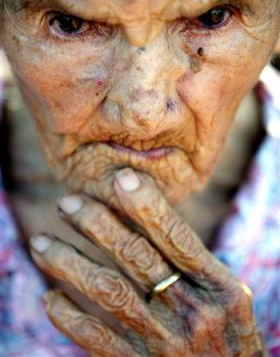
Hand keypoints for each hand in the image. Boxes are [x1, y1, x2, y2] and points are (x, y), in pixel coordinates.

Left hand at [30, 168, 263, 355]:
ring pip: (109, 291)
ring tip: (41, 242)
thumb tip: (145, 217)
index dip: (148, 206)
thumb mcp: (225, 295)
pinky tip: (50, 297)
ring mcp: (165, 343)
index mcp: (219, 288)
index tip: (120, 179)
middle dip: (97, 224)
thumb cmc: (227, 334)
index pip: (177, 237)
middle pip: (136, 257)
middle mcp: (193, 312)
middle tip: (67, 204)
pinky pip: (96, 339)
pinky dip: (68, 316)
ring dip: (69, 263)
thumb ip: (192, 263)